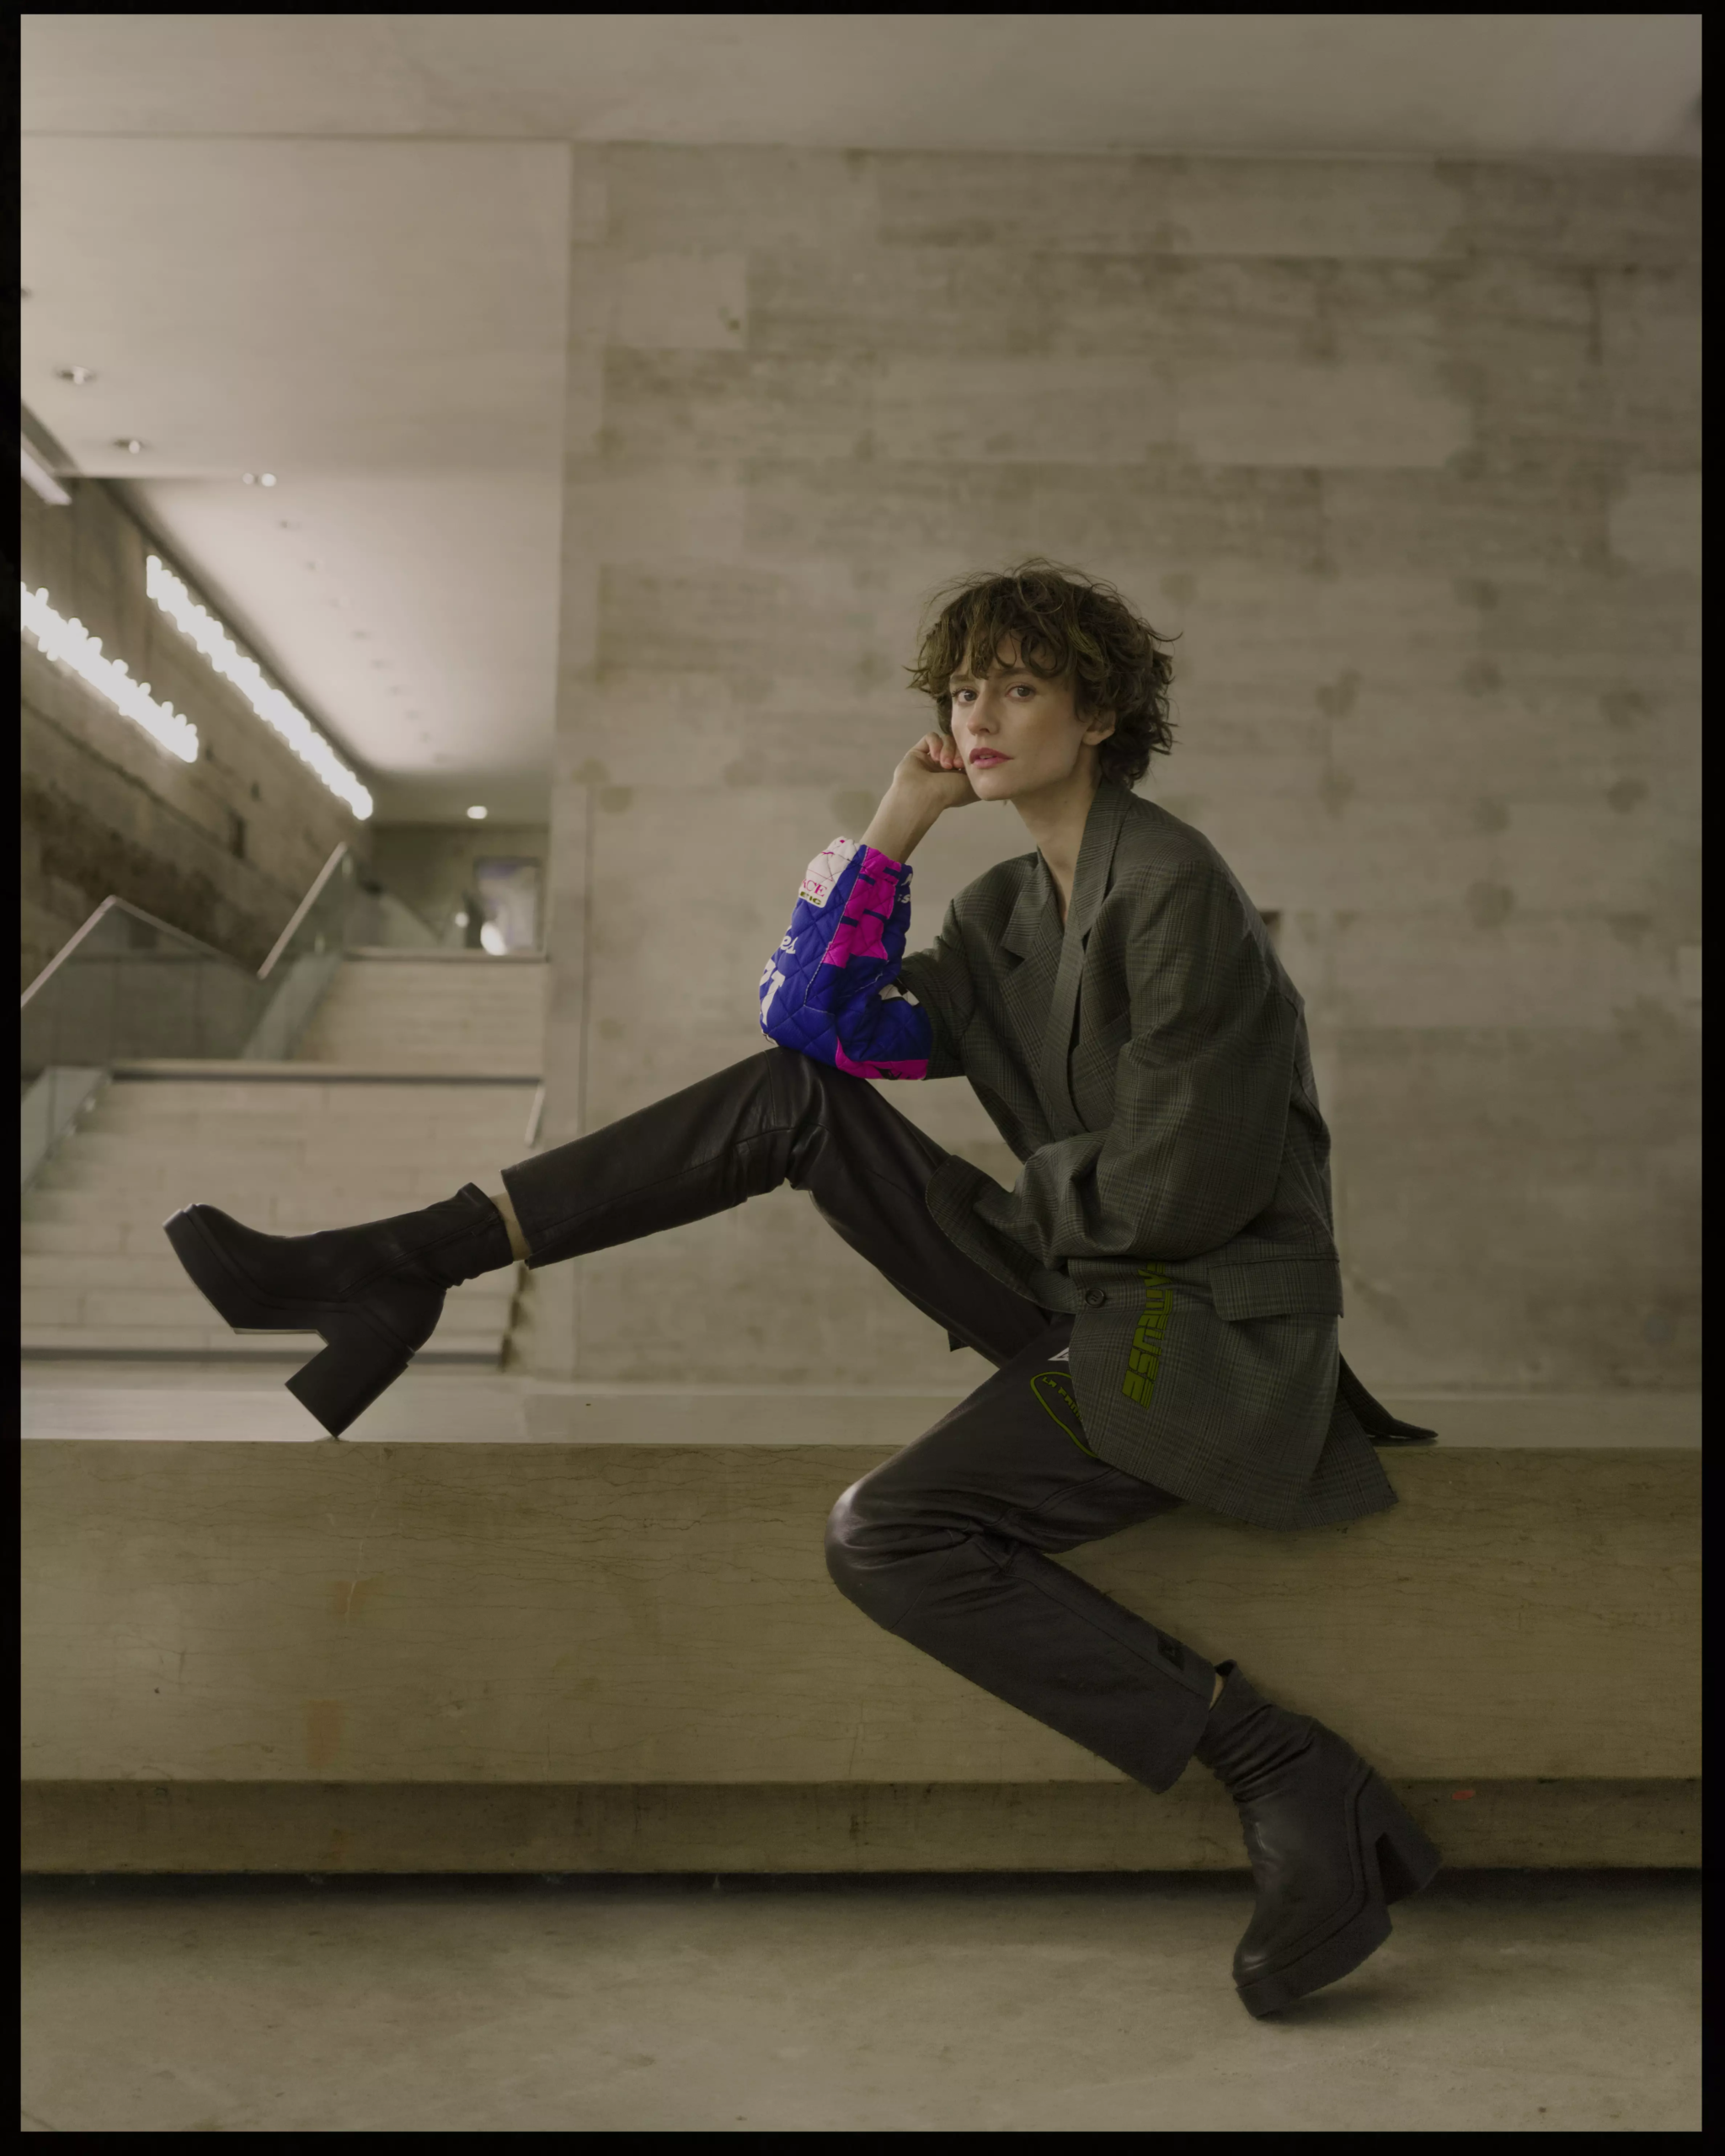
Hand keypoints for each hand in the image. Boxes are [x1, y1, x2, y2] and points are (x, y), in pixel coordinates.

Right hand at [858, 733, 976, 865]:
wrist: (922, 797)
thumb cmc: (948, 794)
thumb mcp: (972, 787)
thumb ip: (979, 774)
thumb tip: (986, 764)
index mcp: (957, 776)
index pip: (968, 754)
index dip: (970, 754)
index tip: (968, 764)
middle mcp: (944, 767)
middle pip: (958, 745)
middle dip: (959, 751)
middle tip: (957, 764)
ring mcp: (931, 759)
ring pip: (946, 740)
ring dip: (948, 750)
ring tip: (944, 764)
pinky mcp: (918, 752)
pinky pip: (931, 737)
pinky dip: (935, 743)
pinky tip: (935, 756)